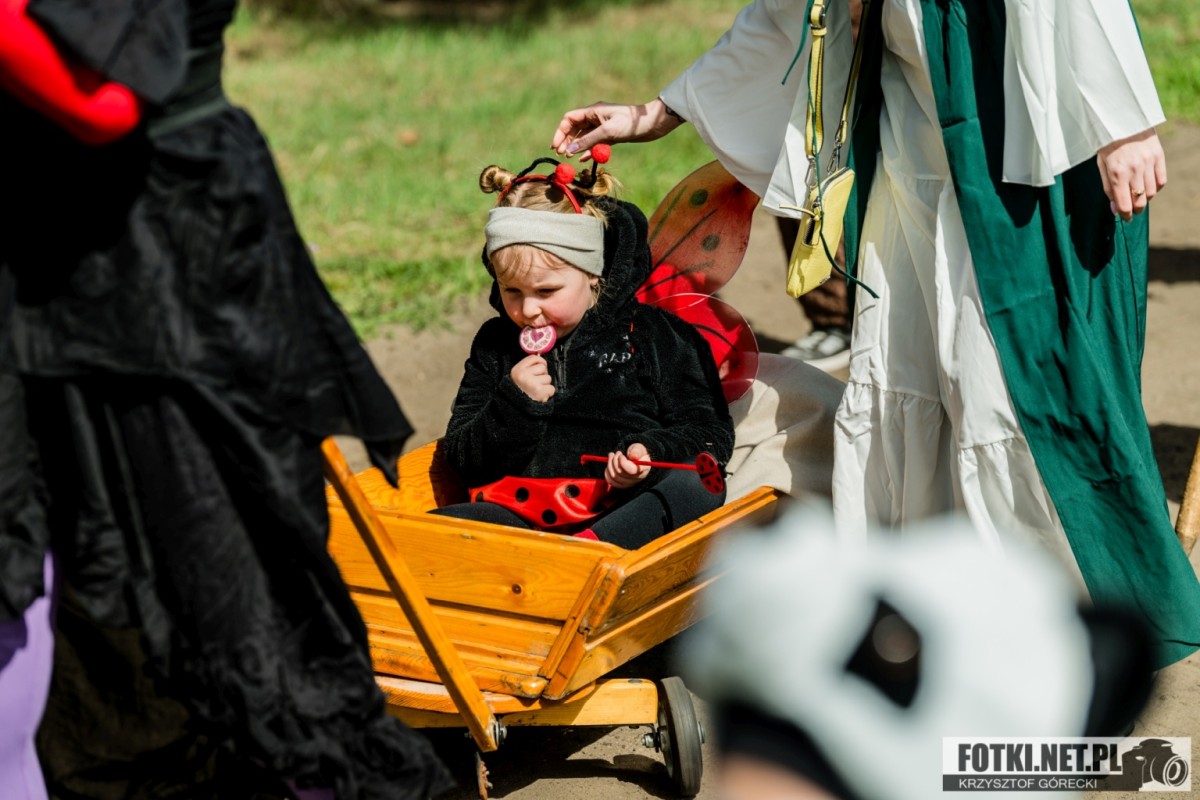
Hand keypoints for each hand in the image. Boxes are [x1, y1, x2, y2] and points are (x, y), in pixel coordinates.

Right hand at [510, 355, 554, 401]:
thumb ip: (529, 367)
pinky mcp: (539, 390)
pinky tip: (541, 395)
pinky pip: (551, 388)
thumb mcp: (519, 376)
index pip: (534, 358)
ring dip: (545, 384)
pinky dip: (549, 392)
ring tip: (538, 390)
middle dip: (543, 375)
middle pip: (543, 367)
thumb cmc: (520, 392)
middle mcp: (523, 375)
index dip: (540, 362)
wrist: (518, 408)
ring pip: (548, 377)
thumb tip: (541, 360)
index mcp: (517, 370)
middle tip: (536, 383)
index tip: (541, 368)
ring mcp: (531, 382)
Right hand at [550, 99, 683, 158]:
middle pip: (574, 129)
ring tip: (569, 158)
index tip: (556, 146)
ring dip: (576, 147)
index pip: (570, 119)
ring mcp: (603, 127)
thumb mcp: (608, 132)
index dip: (560, 132)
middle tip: (561, 155)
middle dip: (566, 141)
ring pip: (584, 137)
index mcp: (593, 111)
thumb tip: (570, 151)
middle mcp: (596, 117)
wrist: (652, 124)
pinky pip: (594, 143)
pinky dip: (588, 150)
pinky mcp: (610, 136)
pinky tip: (583, 159)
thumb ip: (588, 141)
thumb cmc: (631, 123)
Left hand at [605, 443, 651, 488]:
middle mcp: (636, 479)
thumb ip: (637, 451)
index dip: (622, 462)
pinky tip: (610, 464)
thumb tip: (633, 456)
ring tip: (612, 456)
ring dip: (610, 464)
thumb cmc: (637, 453)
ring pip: (614, 476)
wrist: (636, 459)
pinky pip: (610, 481)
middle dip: (615, 460)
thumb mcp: (639, 448)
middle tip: (616, 453)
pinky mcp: (621, 485)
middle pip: (620, 473)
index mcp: (643, 469)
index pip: (631, 470)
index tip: (621, 455)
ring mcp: (628, 483)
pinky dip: (607, 472)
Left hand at [1096, 128, 1166, 221]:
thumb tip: (1115, 210)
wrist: (1124, 121)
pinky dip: (1155, 187)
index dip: (1125, 215)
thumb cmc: (1109, 146)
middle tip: (1132, 210)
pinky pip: (1161, 181)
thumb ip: (1109, 189)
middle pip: (1140, 201)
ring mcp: (1148, 163)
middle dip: (1135, 210)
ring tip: (1138, 195)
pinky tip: (1147, 185)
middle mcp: (1134, 170)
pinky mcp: (1159, 157)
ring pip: (1151, 193)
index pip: (1124, 204)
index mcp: (1117, 173)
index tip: (1125, 217)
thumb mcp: (1102, 167)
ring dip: (1144, 199)